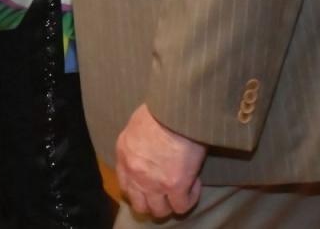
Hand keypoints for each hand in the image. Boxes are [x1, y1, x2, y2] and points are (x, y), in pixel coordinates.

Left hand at [115, 104, 206, 219]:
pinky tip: (195, 184)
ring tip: (181, 191)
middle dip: (153, 202)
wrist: (176, 110)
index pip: (125, 186)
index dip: (140, 189)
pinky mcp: (175, 186)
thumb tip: (148, 146)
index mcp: (124, 155)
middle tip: (166, 192)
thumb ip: (138, 141)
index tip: (152, 183)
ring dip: (170, 204)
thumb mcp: (137, 123)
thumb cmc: (160, 108)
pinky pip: (182, 206)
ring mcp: (153, 183)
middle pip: (140, 205)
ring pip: (159, 211)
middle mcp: (134, 174)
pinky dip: (190, 198)